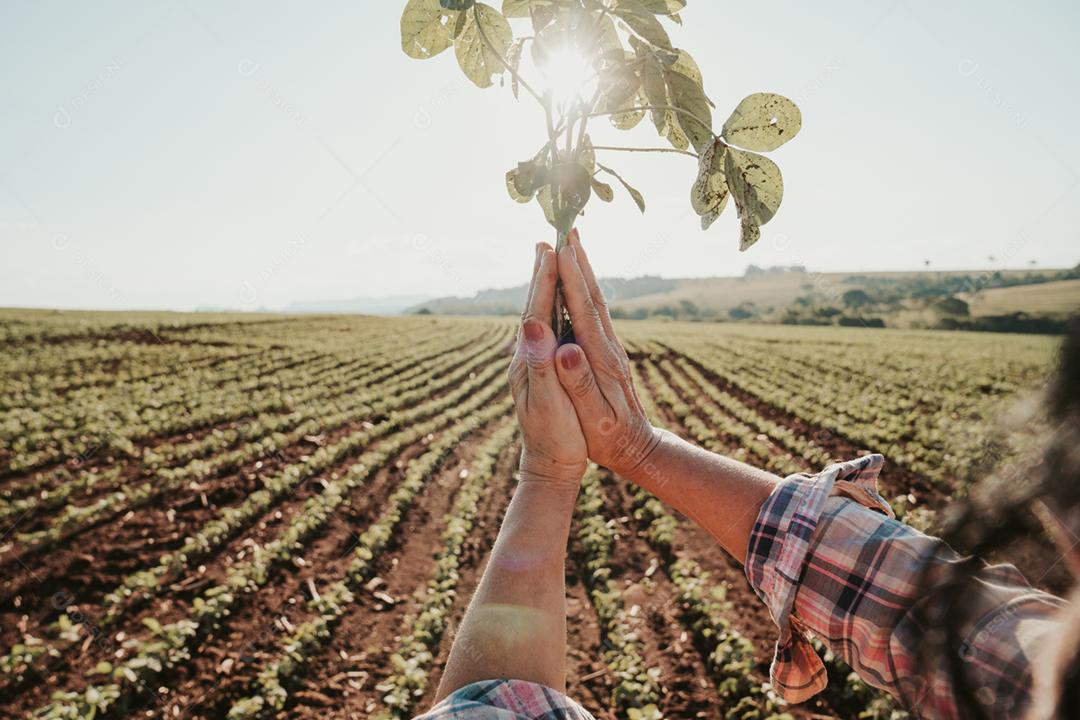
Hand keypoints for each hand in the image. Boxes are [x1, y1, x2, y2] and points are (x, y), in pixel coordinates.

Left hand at [508, 243, 587, 485]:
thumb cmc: (557, 439)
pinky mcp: (543, 367)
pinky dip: (552, 305)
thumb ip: (541, 365)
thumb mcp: (549, 404)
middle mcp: (527, 356)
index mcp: (530, 361)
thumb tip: (532, 326)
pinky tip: (556, 299)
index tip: (549, 247)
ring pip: (540, 313)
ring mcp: (533, 361)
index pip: (536, 311)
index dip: (544, 279)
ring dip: (545, 284)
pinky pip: (549, 327)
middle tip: (545, 238)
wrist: (550, 466)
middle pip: (534, 305)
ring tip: (548, 259)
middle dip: (541, 272)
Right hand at [553, 229, 660, 481]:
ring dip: (583, 270)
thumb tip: (567, 350)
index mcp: (601, 360)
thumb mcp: (594, 418)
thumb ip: (580, 384)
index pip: (583, 312)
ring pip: (594, 300)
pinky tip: (577, 281)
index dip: (571, 280)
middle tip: (568, 229)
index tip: (561, 250)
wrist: (637, 448)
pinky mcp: (607, 351)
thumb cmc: (609, 440)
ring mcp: (609, 347)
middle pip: (591, 296)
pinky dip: (584, 289)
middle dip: (578, 262)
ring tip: (572, 244)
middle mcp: (608, 347)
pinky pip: (593, 312)